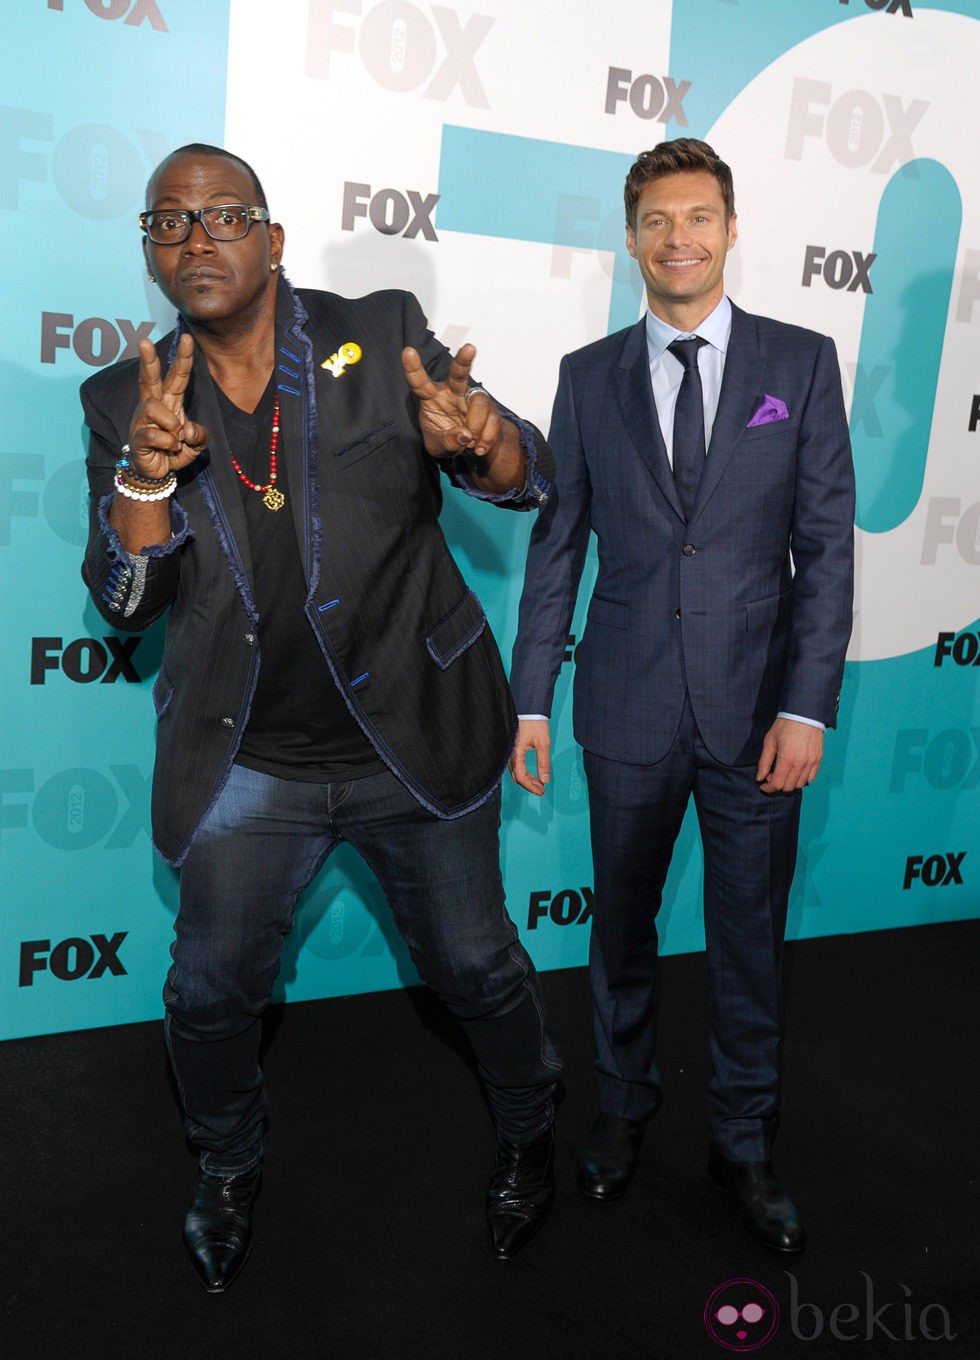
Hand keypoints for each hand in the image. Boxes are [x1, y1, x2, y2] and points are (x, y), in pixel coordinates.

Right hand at [127, 334, 208, 479]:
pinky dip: (167, 444)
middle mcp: (153, 406)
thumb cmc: (175, 451)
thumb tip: (187, 430)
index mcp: (170, 402)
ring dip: (172, 426)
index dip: (183, 359)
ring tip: (174, 440)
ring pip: (156, 408)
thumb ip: (200, 434)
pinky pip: (155, 434)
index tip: (187, 339)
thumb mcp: (196, 444)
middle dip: (148, 360)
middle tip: (144, 341)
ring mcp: (142, 420)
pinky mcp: (137, 436)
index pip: (177, 377)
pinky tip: (167, 450)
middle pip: (150, 379)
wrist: (157, 473)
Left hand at [401, 343, 502, 459]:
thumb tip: (465, 435)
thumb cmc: (446, 441)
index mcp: (432, 398)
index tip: (407, 352)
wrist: (469, 450)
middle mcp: (452, 393)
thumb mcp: (438, 447)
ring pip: (479, 403)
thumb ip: (447, 442)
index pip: (420, 382)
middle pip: (457, 374)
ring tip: (472, 444)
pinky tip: (480, 447)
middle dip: (464, 361)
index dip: (413, 368)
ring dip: (476, 427)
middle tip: (470, 348)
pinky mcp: (489, 408)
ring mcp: (472, 398)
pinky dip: (486, 438)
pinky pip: (492, 420)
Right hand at [509, 719, 551, 795]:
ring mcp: (509, 752)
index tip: (541, 791)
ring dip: (526, 779)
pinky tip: (531, 773)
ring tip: (538, 782)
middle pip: (517, 777)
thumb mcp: (543, 743)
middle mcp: (509, 754)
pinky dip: (523, 772)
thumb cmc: (533, 722)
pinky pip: (515, 766)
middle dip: (529, 785)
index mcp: (516, 753)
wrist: (528, 708)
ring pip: (515, 772)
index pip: (521, 777)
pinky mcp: (511, 749)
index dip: (531, 787)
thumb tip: (545, 779)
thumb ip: (544, 763)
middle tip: (541, 789)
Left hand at [756, 717, 823, 793]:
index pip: (777, 784)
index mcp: (787, 759)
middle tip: (772, 775)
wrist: (804, 714)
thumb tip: (759, 777)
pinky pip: (811, 778)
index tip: (763, 785)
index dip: (768, 788)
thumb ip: (764, 762)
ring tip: (784, 772)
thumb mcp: (770, 741)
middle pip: (788, 787)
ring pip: (800, 784)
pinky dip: (802, 778)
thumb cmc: (785, 725)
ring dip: (790, 782)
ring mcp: (811, 762)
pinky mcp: (818, 759)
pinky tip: (795, 770)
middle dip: (778, 785)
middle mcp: (800, 764)